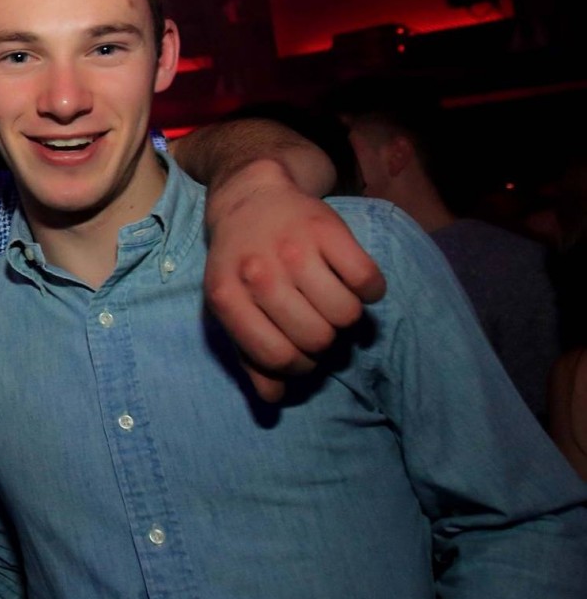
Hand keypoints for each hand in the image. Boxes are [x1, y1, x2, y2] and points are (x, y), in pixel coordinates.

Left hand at [203, 160, 384, 401]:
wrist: (250, 200)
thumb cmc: (242, 265)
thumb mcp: (232, 309)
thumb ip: (250, 356)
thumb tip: (274, 398)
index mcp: (228, 298)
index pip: (277, 356)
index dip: (299, 366)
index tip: (303, 354)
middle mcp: (258, 273)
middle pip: (316, 338)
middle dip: (324, 341)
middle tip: (318, 324)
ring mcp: (293, 249)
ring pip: (345, 314)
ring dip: (347, 317)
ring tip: (333, 302)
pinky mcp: (328, 229)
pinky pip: (367, 279)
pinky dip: (370, 289)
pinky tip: (353, 281)